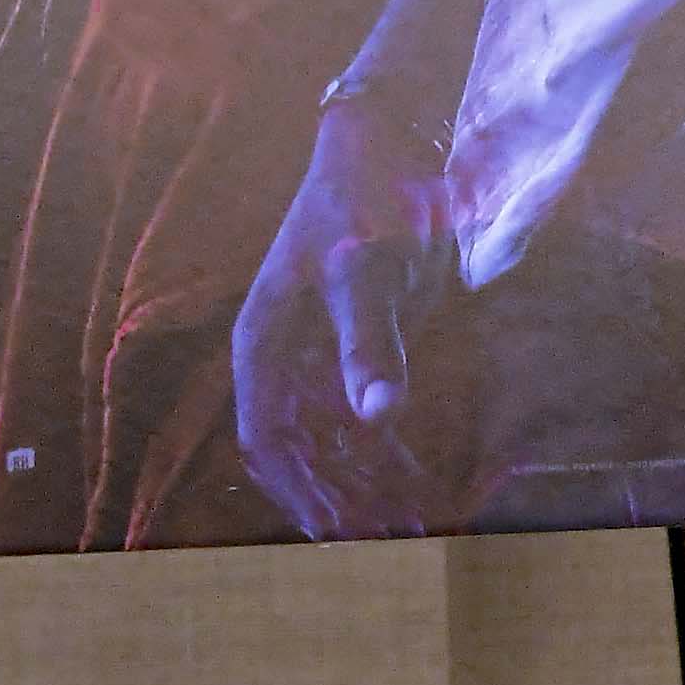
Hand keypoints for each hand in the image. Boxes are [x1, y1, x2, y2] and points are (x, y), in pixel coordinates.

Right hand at [233, 93, 451, 536]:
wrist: (395, 146)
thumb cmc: (365, 198)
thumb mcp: (366, 269)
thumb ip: (370, 341)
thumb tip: (378, 413)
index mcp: (263, 342)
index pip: (267, 436)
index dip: (300, 489)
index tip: (338, 531)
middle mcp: (287, 359)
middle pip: (303, 452)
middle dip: (342, 498)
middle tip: (392, 539)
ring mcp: (324, 357)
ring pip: (335, 442)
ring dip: (367, 484)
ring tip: (411, 525)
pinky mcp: (364, 351)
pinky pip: (368, 419)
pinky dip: (390, 453)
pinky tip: (420, 483)